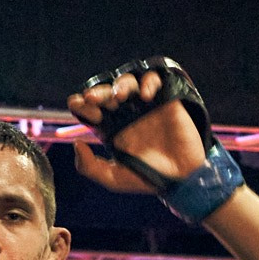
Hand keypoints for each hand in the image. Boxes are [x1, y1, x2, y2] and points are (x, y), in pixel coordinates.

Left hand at [68, 71, 207, 194]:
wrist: (182, 177)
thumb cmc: (149, 178)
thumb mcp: (114, 179)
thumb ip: (90, 168)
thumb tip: (76, 144)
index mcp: (110, 128)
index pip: (90, 110)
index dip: (81, 105)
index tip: (76, 105)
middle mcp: (125, 113)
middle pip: (106, 94)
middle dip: (97, 93)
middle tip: (92, 98)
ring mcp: (144, 105)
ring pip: (127, 83)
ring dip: (120, 85)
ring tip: (120, 96)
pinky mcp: (164, 99)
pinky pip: (154, 80)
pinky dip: (148, 83)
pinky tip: (146, 96)